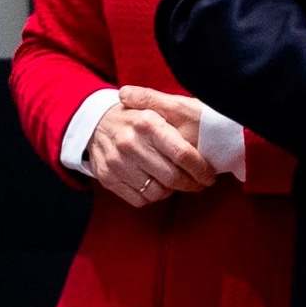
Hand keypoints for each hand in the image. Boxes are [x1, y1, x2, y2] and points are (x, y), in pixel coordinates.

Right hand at [87, 93, 214, 207]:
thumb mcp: (155, 107)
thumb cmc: (135, 118)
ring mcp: (117, 162)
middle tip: (198, 182)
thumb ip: (179, 118)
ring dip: (171, 190)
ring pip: (157, 192)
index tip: (209, 175)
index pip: (182, 154)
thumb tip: (208, 126)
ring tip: (173, 180)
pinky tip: (154, 183)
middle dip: (191, 184)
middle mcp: (130, 142)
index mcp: (147, 122)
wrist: (96, 122)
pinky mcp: (108, 177)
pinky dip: (151, 196)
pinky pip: (140, 200)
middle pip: (172, 177)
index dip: (201, 169)